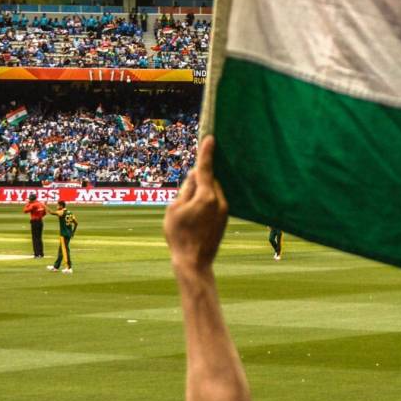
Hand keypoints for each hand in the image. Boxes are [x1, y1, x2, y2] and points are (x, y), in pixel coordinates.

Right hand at [164, 136, 226, 272]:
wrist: (194, 262)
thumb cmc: (180, 235)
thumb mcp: (174, 208)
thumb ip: (186, 188)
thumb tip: (195, 174)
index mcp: (206, 196)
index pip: (205, 168)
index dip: (206, 152)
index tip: (210, 137)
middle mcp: (220, 201)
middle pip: (208, 180)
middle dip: (198, 181)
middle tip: (183, 198)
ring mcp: (225, 210)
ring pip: (212, 192)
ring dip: (201, 193)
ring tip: (188, 214)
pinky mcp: (225, 218)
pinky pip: (215, 202)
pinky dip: (206, 203)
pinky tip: (195, 219)